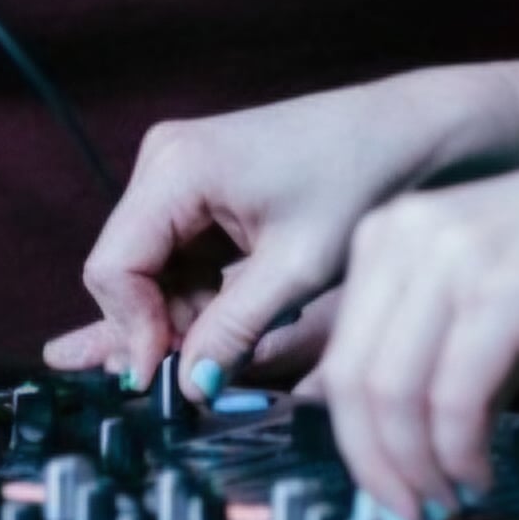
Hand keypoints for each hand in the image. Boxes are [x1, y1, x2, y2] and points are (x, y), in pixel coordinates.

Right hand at [45, 69, 517, 397]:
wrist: (406, 132)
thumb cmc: (360, 180)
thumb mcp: (296, 269)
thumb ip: (232, 330)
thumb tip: (188, 387)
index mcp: (177, 167)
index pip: (112, 267)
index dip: (132, 331)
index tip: (165, 378)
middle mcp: (164, 158)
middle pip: (125, 267)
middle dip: (160, 324)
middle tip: (205, 367)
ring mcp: (178, 167)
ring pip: (148, 265)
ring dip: (181, 311)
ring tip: (234, 337)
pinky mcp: (199, 181)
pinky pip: (174, 250)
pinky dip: (197, 289)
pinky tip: (236, 310)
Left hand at [317, 142, 518, 519]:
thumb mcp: (490, 307)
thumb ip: (436, 368)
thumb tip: (402, 454)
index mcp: (388, 238)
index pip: (340, 359)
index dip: (354, 442)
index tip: (382, 487)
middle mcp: (402, 240)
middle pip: (354, 383)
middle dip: (378, 467)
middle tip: (409, 513)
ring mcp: (446, 261)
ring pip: (393, 396)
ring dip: (418, 468)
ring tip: (451, 496)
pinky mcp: (496, 293)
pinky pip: (453, 398)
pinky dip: (460, 452)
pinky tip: (481, 470)